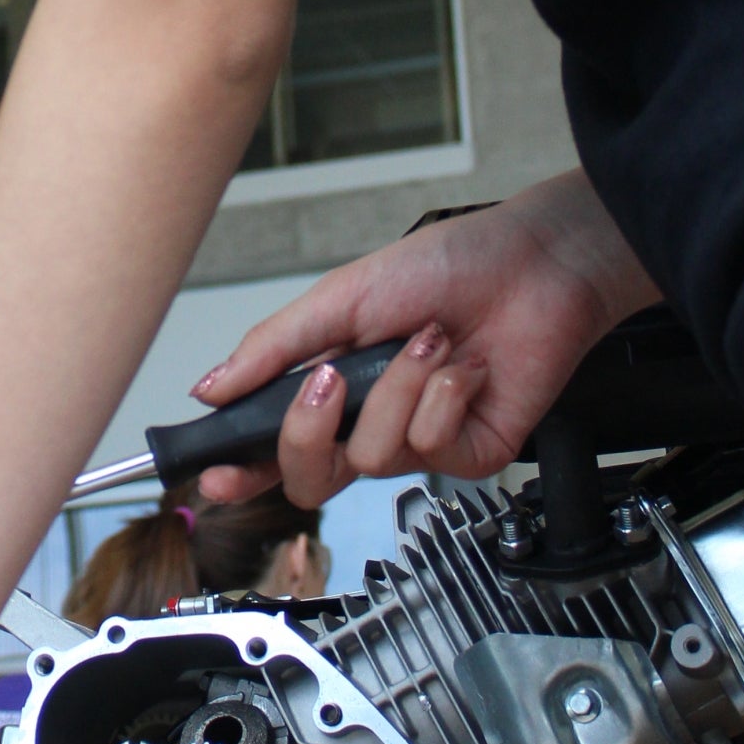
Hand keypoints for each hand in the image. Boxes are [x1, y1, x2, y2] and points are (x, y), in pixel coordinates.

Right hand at [189, 171, 658, 506]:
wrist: (532, 265)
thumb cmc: (448, 267)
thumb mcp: (342, 297)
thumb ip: (274, 347)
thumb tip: (211, 387)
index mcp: (332, 386)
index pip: (272, 444)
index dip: (239, 469)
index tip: (214, 472)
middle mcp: (371, 421)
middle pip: (310, 478)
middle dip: (306, 434)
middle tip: (326, 384)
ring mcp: (419, 442)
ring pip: (370, 457)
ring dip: (397, 390)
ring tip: (427, 343)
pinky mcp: (468, 455)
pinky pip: (429, 449)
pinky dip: (442, 398)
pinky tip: (464, 367)